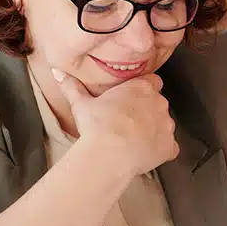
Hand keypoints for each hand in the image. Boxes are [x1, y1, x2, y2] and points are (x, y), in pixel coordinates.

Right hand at [51, 68, 178, 176]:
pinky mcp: (170, 146)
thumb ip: (72, 86)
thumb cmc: (97, 125)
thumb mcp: (81, 103)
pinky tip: (145, 154)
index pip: (152, 82)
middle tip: (128, 123)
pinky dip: (161, 150)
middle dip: (147, 111)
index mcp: (142, 88)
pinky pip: (170, 147)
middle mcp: (159, 103)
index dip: (142, 91)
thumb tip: (56, 71)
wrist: (110, 153)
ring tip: (134, 141)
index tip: (131, 100)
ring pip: (165, 125)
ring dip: (154, 130)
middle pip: (158, 103)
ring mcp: (167, 125)